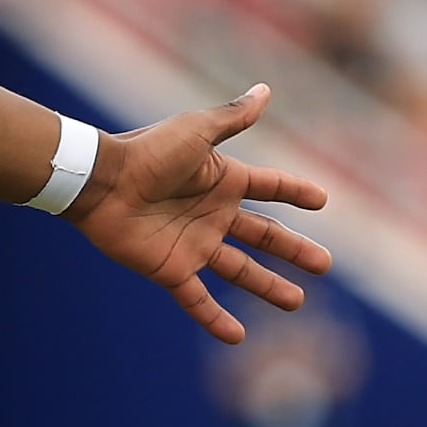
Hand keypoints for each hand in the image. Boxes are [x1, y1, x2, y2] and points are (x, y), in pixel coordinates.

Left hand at [64, 85, 335, 343]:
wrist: (102, 182)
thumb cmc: (147, 152)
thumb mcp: (197, 132)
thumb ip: (233, 118)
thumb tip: (266, 90)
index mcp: (223, 180)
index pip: (270, 188)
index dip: (296, 192)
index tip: (322, 201)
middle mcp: (212, 214)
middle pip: (264, 235)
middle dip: (294, 250)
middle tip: (324, 265)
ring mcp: (194, 244)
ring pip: (240, 271)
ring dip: (268, 286)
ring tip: (296, 302)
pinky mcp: (171, 269)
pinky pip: (197, 300)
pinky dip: (215, 319)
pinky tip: (236, 336)